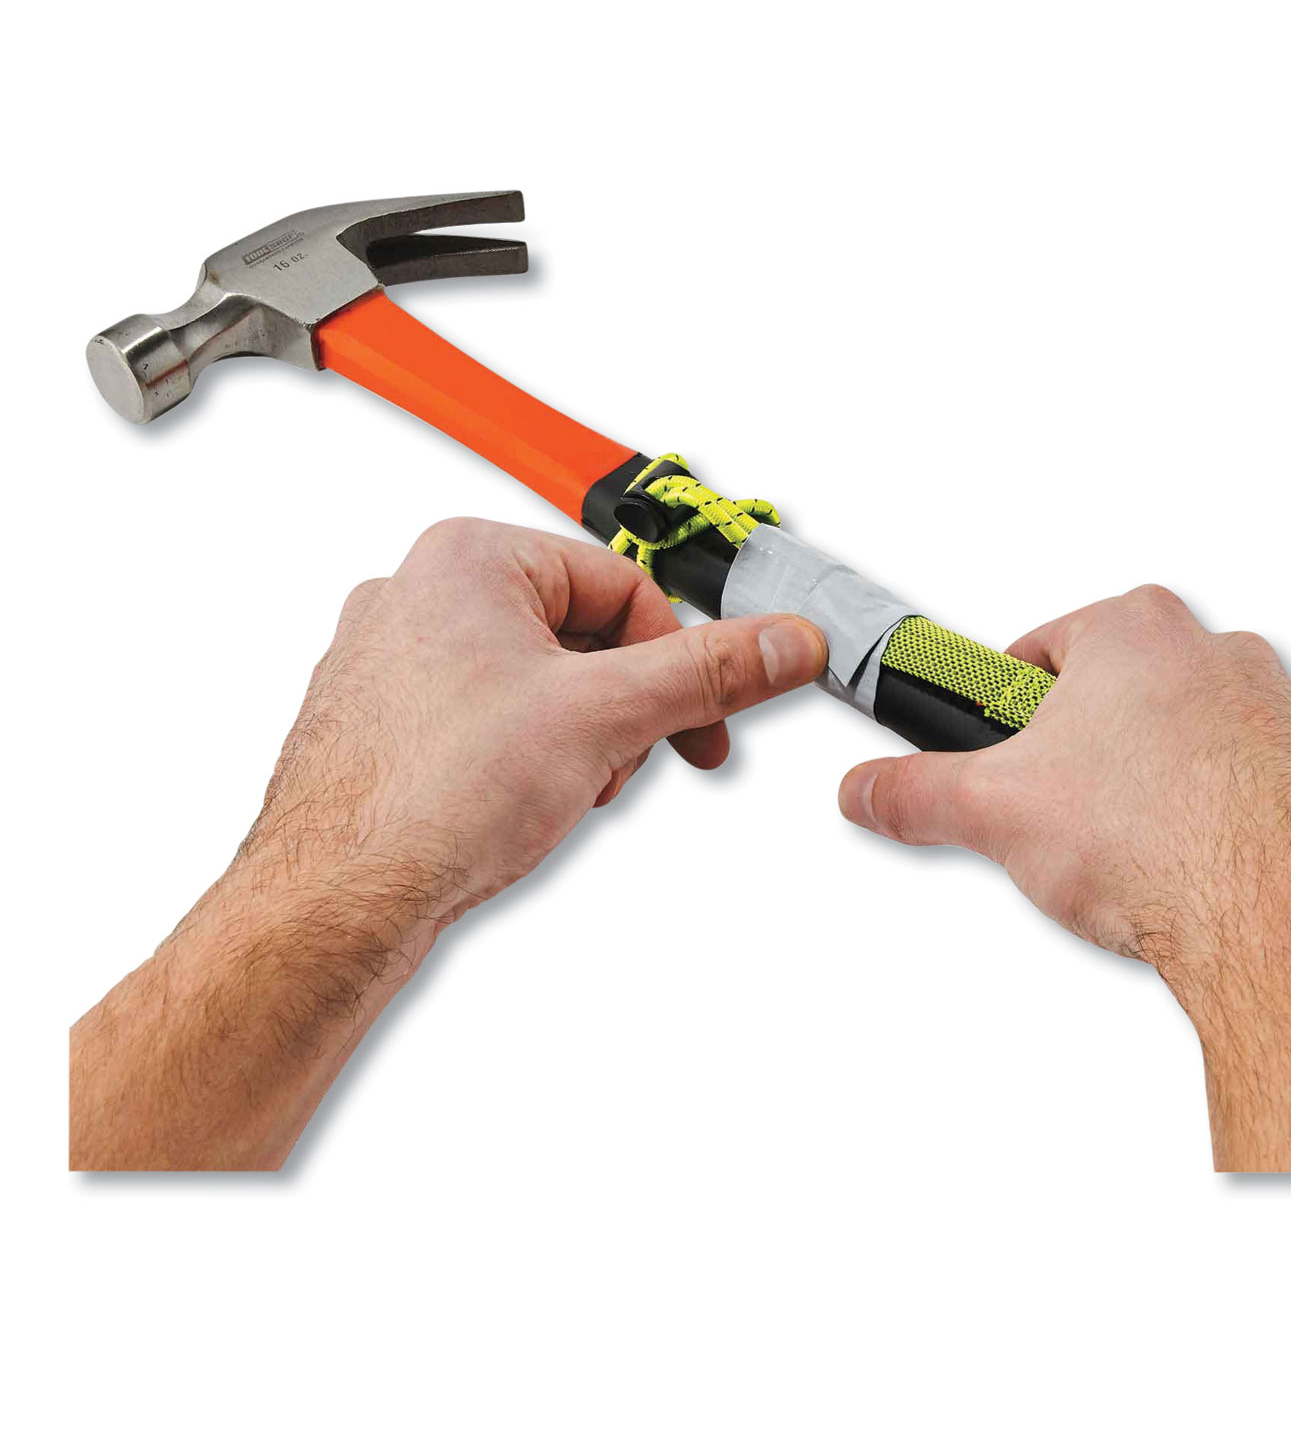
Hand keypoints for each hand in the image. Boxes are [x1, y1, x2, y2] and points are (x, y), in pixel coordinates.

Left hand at [71, 520, 825, 1168]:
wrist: (332, 902)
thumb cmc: (427, 797)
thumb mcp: (604, 719)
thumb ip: (708, 673)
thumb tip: (785, 642)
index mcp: (468, 559)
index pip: (622, 587)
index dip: (676, 660)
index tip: (705, 718)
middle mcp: (420, 596)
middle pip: (581, 637)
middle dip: (618, 711)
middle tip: (621, 765)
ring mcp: (394, 662)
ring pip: (536, 686)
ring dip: (574, 742)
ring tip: (554, 793)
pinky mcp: (385, 724)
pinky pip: (487, 726)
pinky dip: (521, 764)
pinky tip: (510, 810)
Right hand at [839, 584, 1290, 1170]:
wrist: (1284, 921)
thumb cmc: (1161, 842)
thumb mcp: (994, 814)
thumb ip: (915, 793)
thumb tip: (869, 789)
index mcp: (1133, 630)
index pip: (1043, 646)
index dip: (1009, 705)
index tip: (1001, 746)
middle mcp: (1218, 650)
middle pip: (1121, 689)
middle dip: (1085, 746)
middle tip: (1061, 810)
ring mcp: (1283, 706)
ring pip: (1190, 733)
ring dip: (1157, 776)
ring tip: (1131, 849)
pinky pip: (1254, 777)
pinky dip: (1223, 811)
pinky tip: (1196, 864)